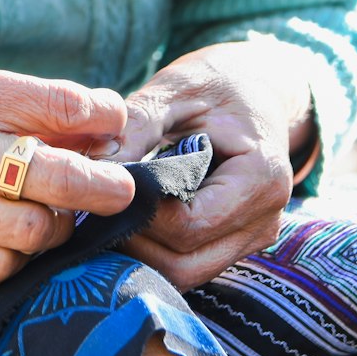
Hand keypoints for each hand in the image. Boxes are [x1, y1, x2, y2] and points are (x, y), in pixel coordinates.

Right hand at [0, 46, 133, 284]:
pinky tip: (11, 241)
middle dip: (105, 185)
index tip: (117, 122)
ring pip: (31, 233)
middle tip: (120, 187)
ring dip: (57, 227)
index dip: (103, 115)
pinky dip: (15, 259)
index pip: (56, 103)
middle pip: (57, 176)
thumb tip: (72, 112)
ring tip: (55, 214)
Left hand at [103, 40, 314, 288]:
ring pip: (186, 273)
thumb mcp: (175, 89)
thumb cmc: (215, 82)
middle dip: (134, 240)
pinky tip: (127, 219)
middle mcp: (265, 218)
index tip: (100, 186)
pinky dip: (154, 251)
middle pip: (187, 261)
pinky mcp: (236, 243)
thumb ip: (138, 124)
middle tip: (92, 208)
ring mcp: (253, 237)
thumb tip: (95, 164)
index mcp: (262, 177)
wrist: (255, 88)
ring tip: (105, 214)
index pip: (190, 223)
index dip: (140, 212)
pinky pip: (189, 264)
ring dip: (140, 253)